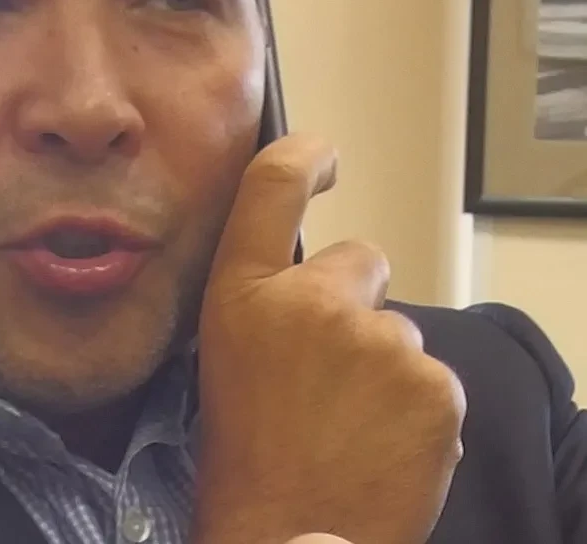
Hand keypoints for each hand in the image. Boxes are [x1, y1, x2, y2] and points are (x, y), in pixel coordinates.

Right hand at [192, 135, 465, 543]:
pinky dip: (417, 407)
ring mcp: (379, 339)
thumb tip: (318, 274)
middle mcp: (311, 299)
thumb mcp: (227, 353)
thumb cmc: (246, 452)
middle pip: (363, 259)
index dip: (305, 155)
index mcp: (245, 292)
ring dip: (385, 364)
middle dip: (357, 299)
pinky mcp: (434, 385)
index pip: (274, 184)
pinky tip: (384, 444)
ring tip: (353, 422)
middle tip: (334, 365)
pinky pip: (433, 377)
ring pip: (400, 329)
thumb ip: (268, 299)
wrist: (285, 536)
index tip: (324, 156)